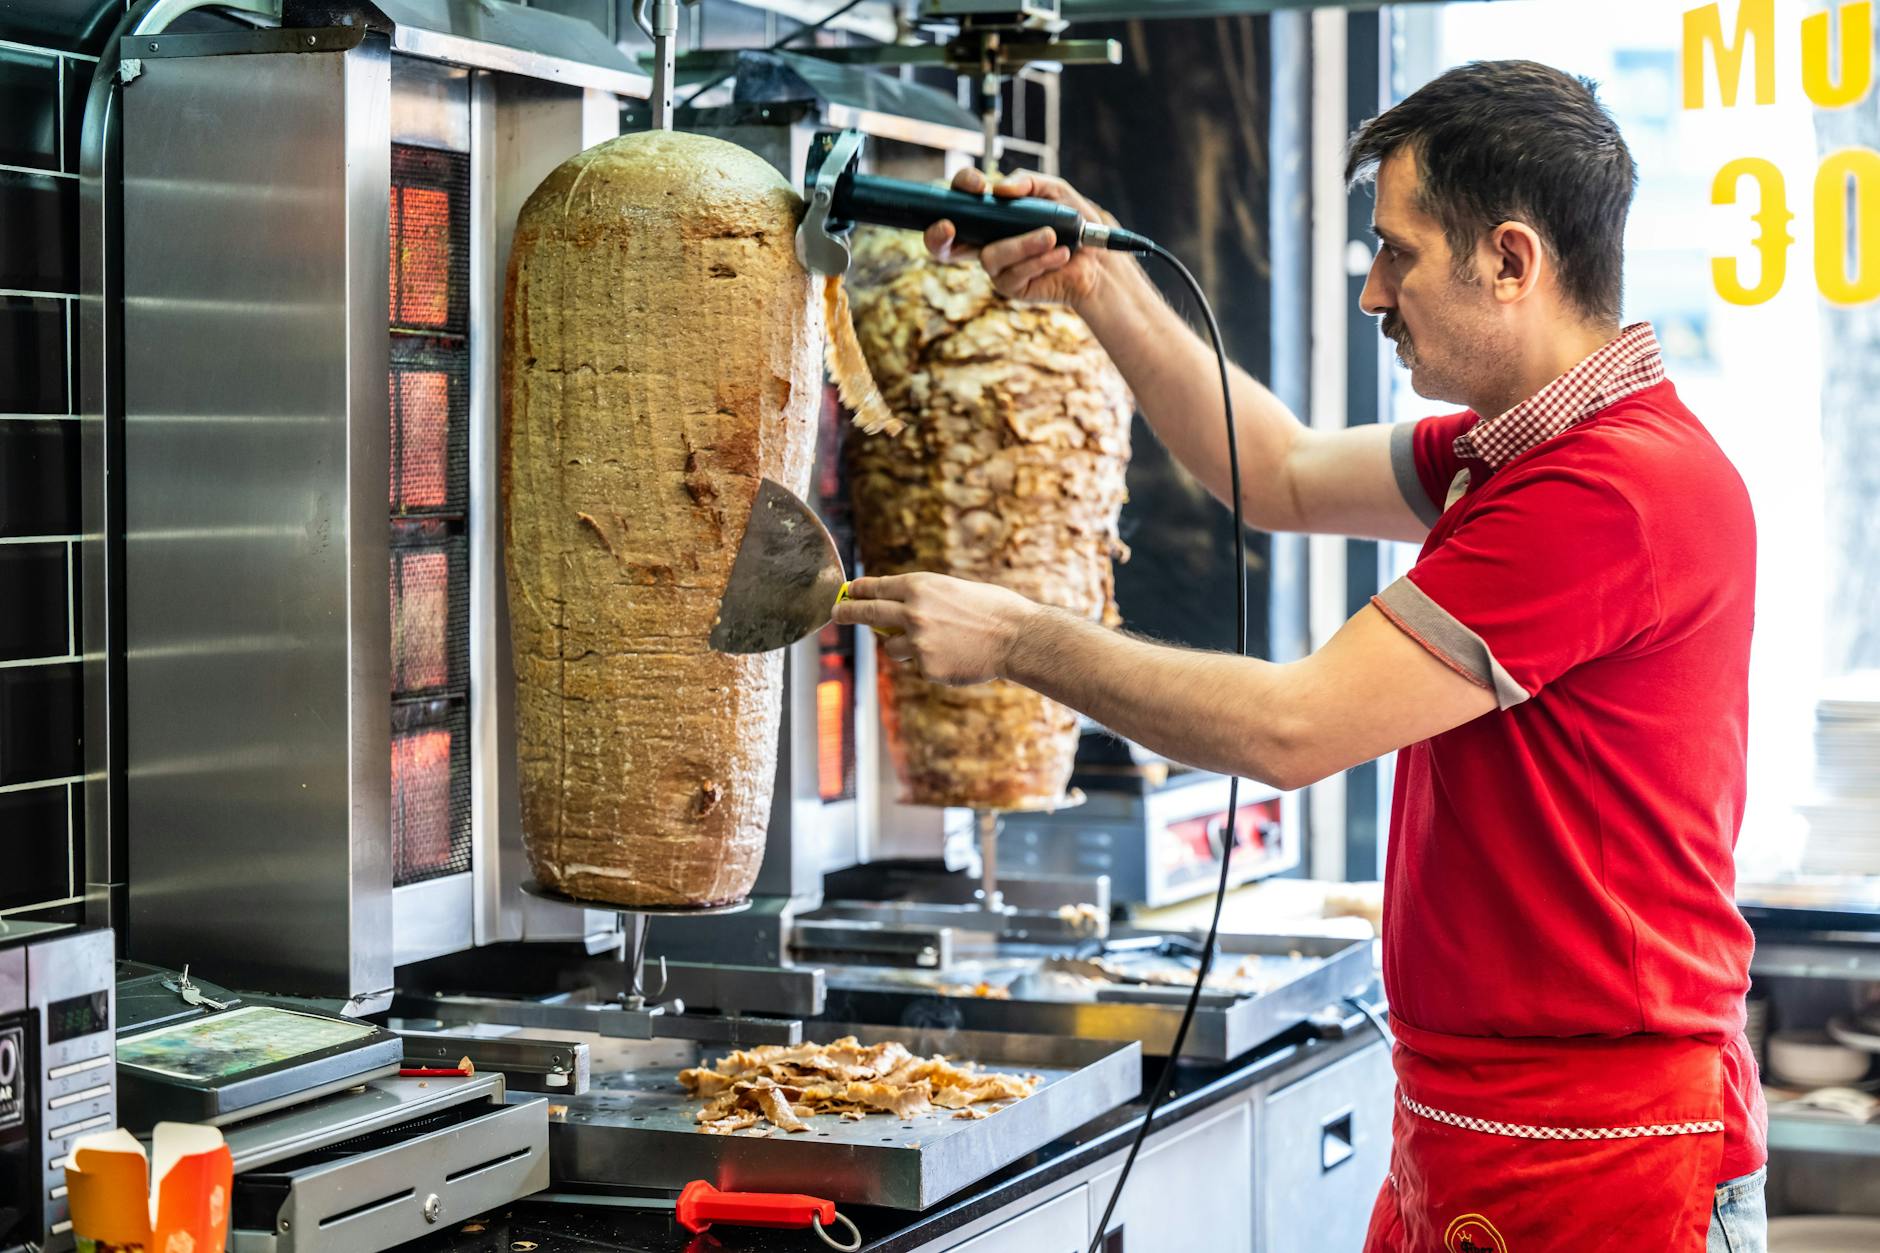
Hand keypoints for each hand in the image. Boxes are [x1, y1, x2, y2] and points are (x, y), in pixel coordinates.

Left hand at [831, 573, 1039, 686]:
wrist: (1016, 638)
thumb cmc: (992, 609)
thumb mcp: (953, 589)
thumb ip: (922, 598)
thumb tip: (895, 607)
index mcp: (920, 587)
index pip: (876, 588)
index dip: (859, 591)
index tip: (848, 593)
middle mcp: (913, 612)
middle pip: (867, 614)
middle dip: (847, 613)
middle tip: (836, 614)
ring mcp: (918, 643)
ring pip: (892, 648)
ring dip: (904, 646)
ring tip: (940, 641)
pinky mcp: (927, 668)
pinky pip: (918, 665)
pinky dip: (930, 662)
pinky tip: (956, 656)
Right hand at [924, 168, 1117, 308]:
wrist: (1098, 259)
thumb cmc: (1073, 223)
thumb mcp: (1054, 191)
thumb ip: (1028, 181)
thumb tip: (1000, 188)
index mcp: (990, 217)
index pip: (960, 202)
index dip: (959, 191)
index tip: (979, 186)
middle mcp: (985, 242)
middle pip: (944, 245)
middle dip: (938, 236)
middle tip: (948, 226)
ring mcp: (996, 267)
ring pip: (990, 256)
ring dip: (1021, 244)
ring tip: (1052, 236)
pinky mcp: (1010, 287)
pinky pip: (1014, 273)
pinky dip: (1039, 260)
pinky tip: (1061, 253)